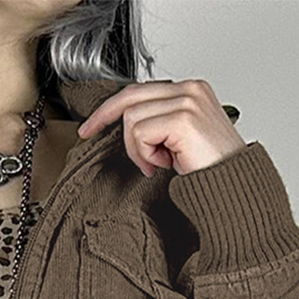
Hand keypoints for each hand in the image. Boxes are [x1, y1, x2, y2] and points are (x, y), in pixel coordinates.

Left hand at [77, 79, 246, 176]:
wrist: (231, 187)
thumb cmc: (208, 168)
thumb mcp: (177, 140)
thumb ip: (157, 124)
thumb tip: (125, 126)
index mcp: (190, 90)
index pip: (138, 90)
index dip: (110, 108)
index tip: (90, 125)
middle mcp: (190, 89)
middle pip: (129, 97)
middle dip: (104, 118)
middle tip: (88, 133)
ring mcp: (187, 101)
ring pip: (131, 119)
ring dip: (137, 149)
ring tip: (158, 163)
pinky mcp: (183, 119)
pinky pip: (140, 134)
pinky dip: (145, 154)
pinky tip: (165, 164)